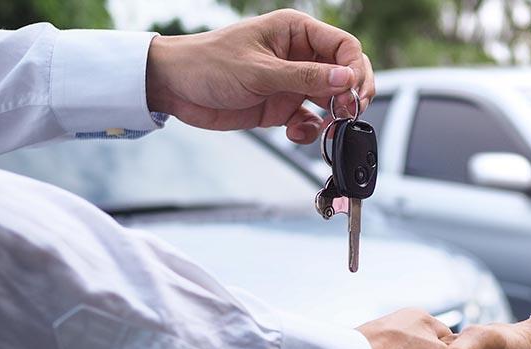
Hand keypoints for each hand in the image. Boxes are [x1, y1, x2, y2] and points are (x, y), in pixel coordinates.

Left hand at [145, 9, 374, 142]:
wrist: (174, 88)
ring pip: (330, 100)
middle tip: (347, 112)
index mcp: (295, 32)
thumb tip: (345, 79)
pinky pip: (309, 120)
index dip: (355, 69)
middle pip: (344, 74)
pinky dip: (309, 130)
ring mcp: (291, 82)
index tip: (354, 92)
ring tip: (326, 126)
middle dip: (349, 95)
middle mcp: (298, 55)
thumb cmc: (208, 64)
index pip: (344, 46)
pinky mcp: (281, 106)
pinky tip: (297, 133)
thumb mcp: (259, 71)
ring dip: (332, 116)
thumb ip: (304, 77)